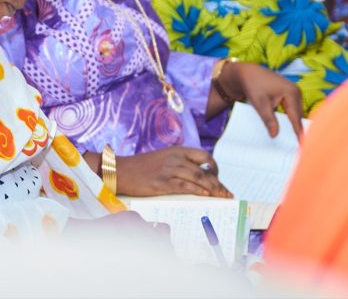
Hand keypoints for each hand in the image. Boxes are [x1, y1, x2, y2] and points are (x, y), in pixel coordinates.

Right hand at [117, 146, 232, 197]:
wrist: (120, 171)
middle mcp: (175, 158)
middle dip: (219, 183)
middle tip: (227, 193)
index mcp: (177, 151)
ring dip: (213, 189)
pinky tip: (206, 196)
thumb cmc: (141, 167)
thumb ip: (179, 163)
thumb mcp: (162, 158)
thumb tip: (198, 177)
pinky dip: (198, 191)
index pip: (204, 157)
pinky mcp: (162, 183)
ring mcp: (169, 170)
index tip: (219, 178)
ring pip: (198, 179)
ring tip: (222, 197)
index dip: (215, 168)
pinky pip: (185, 187)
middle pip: (204, 171)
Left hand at [219, 62, 302, 137]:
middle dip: (296, 129)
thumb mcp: (260, 104)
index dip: (298, 131)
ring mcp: (294, 92)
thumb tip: (275, 135)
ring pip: (295, 113)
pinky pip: (291, 109)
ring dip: (292, 124)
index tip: (301, 144)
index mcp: (291, 93)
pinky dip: (288, 118)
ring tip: (291, 140)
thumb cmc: (253, 85)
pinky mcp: (289, 94)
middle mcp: (296, 92)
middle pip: (297, 116)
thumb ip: (269, 120)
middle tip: (294, 146)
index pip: (296, 117)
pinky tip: (285, 128)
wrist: (247, 73)